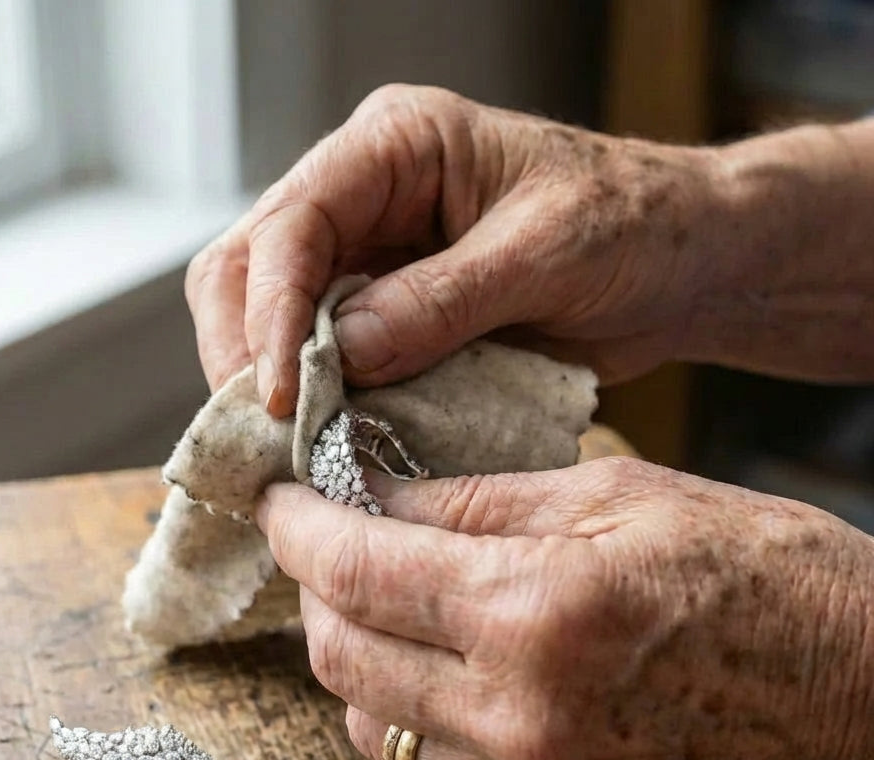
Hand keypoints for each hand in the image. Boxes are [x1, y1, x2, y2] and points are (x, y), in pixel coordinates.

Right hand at [187, 84, 725, 414]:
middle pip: (250, 266)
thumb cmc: (632, 225)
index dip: (271, 311)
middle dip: (246, 351)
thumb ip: (442, 301)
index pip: (292, 222)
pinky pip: (323, 358)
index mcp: (396, 147)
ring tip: (289, 446)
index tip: (279, 394)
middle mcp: (364, 196)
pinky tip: (326, 440)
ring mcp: (369, 258)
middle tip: (267, 431)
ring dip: (271, 382)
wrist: (678, 264)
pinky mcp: (386, 315)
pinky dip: (318, 402)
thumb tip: (342, 354)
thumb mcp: (545, 253)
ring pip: (269, 317)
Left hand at [256, 459, 873, 759]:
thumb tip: (376, 494)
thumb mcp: (617, 496)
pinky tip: (443, 669)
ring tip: (383, 603)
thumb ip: (477, 502)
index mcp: (536, 611)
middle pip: (341, 656)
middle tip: (326, 543)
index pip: (358, 569)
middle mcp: (520, 717)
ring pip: (374, 725)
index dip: (299, 529)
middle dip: (315, 590)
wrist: (865, 700)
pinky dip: (414, 714)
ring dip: (356, 657)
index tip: (277, 501)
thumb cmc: (760, 574)